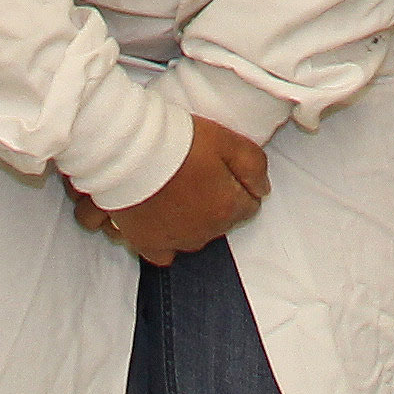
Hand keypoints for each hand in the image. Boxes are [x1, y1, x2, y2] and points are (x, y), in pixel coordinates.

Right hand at [87, 116, 270, 262]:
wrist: (130, 150)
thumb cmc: (179, 141)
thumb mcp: (229, 140)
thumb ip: (255, 167)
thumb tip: (262, 189)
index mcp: (228, 208)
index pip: (249, 205)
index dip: (237, 184)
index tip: (221, 168)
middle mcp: (205, 233)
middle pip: (222, 221)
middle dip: (215, 201)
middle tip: (196, 173)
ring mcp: (175, 242)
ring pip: (195, 236)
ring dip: (192, 219)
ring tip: (174, 191)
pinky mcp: (147, 244)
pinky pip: (164, 253)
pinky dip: (166, 240)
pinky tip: (161, 220)